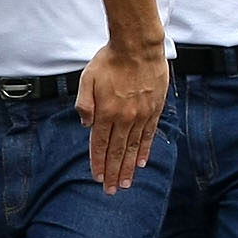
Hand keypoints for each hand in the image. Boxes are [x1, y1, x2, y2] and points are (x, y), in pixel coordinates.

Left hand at [76, 43, 168, 193]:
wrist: (138, 46)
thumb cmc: (110, 60)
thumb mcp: (87, 79)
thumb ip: (84, 104)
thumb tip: (86, 125)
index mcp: (106, 112)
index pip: (99, 145)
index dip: (98, 163)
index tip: (96, 178)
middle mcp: (124, 118)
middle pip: (116, 152)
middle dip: (112, 173)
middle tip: (110, 190)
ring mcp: (141, 115)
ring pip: (133, 148)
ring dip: (128, 168)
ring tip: (125, 183)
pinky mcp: (154, 110)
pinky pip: (148, 136)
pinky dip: (144, 151)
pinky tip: (140, 163)